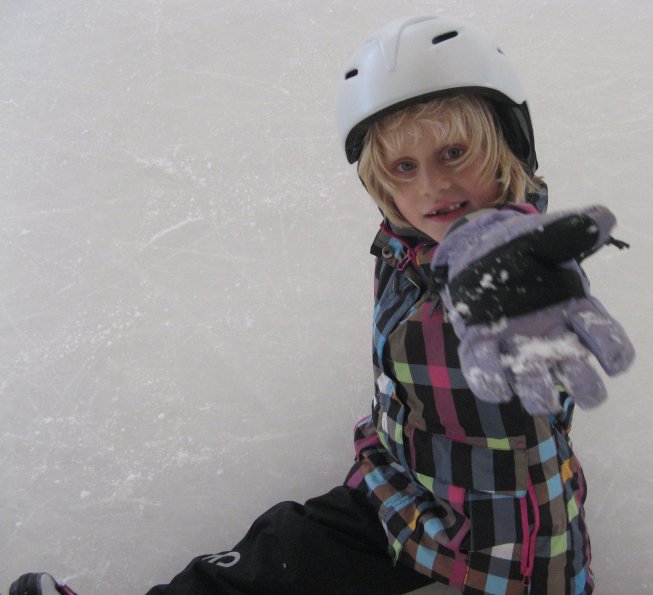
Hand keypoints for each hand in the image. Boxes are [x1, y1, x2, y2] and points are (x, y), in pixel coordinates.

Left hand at [429, 205, 634, 414]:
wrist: (474, 250)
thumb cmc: (518, 247)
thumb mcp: (544, 236)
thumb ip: (571, 231)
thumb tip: (602, 217)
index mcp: (572, 308)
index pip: (605, 338)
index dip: (614, 354)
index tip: (612, 362)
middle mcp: (549, 334)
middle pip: (578, 372)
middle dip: (583, 386)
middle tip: (575, 381)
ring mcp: (515, 345)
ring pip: (535, 383)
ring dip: (538, 393)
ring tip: (536, 390)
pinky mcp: (481, 347)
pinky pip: (488, 375)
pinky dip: (491, 383)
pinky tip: (496, 385)